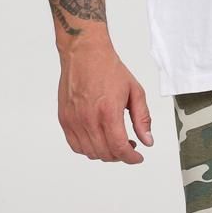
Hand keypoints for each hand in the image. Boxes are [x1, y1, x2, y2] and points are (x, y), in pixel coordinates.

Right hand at [55, 34, 153, 162]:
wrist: (84, 54)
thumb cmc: (108, 69)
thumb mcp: (135, 91)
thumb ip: (142, 118)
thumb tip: (147, 140)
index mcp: (108, 112)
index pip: (119, 148)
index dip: (131, 158)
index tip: (137, 158)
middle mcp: (89, 119)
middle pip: (105, 153)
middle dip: (120, 156)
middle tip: (129, 147)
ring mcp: (74, 120)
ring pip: (89, 152)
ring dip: (104, 153)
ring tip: (114, 142)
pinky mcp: (64, 119)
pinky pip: (75, 145)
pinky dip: (88, 149)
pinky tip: (97, 139)